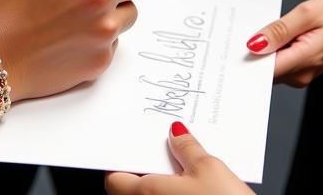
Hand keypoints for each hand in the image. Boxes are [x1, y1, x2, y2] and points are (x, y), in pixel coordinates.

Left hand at [106, 122, 253, 193]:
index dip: (120, 163)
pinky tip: (193, 192)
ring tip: (182, 174)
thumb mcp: (209, 168)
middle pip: (130, 192)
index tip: (133, 151)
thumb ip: (187, 147)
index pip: (113, 180)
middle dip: (144, 174)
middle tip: (163, 158)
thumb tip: (177, 133)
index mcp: (147, 193)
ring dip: (160, 189)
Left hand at [245, 0, 322, 86]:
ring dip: (260, 51)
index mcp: (303, 60)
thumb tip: (255, 44)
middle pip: (263, 70)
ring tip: (256, 30)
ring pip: (268, 67)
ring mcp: (298, 75)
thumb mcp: (307, 13)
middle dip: (250, 53)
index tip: (231, 50)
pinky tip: (269, 36)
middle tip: (237, 34)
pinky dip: (269, 51)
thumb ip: (280, 29)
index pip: (265, 71)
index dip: (246, 62)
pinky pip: (276, 64)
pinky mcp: (297, 71)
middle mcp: (299, 74)